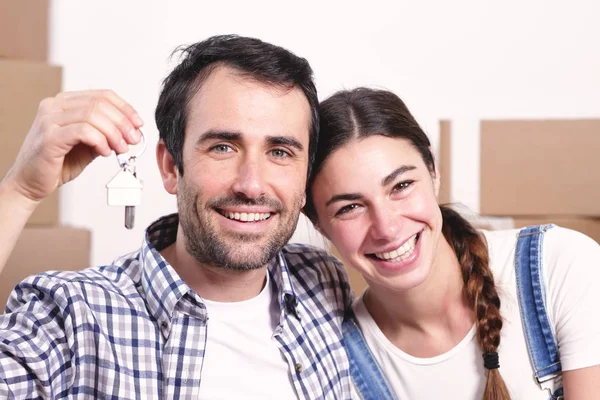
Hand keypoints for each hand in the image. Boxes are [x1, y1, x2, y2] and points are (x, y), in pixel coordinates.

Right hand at [4, 90, 143, 202]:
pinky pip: (83, 131)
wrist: (30, 182)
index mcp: (65, 103)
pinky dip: (100, 141)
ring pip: (93, 116)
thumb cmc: (58, 163)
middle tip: (133, 139)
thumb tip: (131, 132)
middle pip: (100, 104)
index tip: (138, 124)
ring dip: (114, 134)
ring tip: (120, 149)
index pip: (102, 95)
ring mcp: (49, 120)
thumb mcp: (88, 144)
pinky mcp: (49, 137)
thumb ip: (105, 134)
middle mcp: (54, 106)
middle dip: (123, 123)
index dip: (125, 108)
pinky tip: (105, 152)